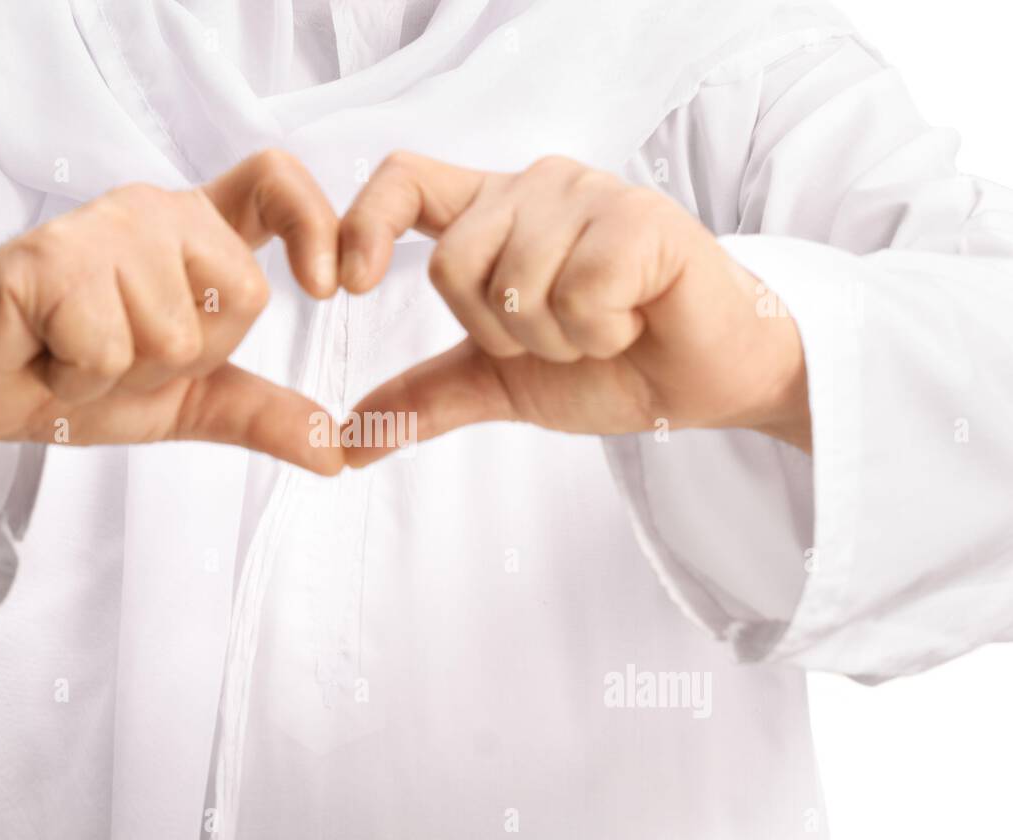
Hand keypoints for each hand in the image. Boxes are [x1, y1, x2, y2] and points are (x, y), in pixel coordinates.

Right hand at [0, 150, 343, 474]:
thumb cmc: (70, 376)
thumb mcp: (183, 404)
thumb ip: (259, 415)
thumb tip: (337, 455)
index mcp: (193, 232)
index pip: (276, 184)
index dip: (316, 221)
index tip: (331, 286)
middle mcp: (154, 211)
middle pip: (244, 299)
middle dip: (186, 360)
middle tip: (117, 351)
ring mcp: (101, 228)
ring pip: (175, 336)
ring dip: (123, 377)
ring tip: (72, 352)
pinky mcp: (49, 257)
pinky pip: (108, 352)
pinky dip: (77, 381)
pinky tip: (42, 355)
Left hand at [336, 152, 810, 465]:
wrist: (705, 383)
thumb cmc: (610, 366)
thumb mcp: (500, 384)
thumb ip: (425, 399)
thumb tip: (348, 444)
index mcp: (490, 213)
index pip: (402, 182)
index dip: (363, 226)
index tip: (346, 287)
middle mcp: (532, 188)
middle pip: (452, 265)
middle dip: (500, 335)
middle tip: (560, 337)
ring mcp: (587, 195)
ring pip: (514, 286)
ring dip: (557, 340)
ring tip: (604, 328)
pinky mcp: (639, 217)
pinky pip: (577, 292)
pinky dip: (602, 332)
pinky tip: (637, 318)